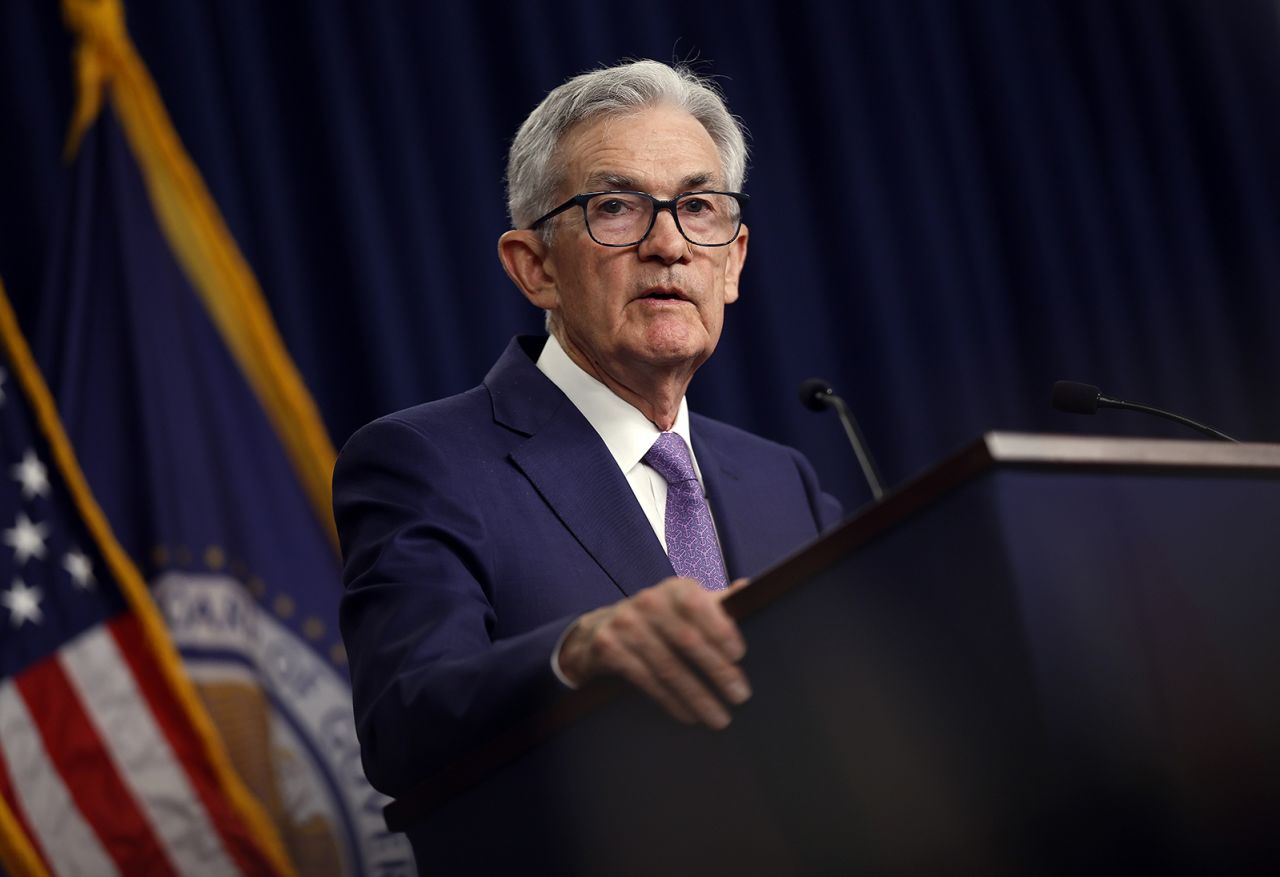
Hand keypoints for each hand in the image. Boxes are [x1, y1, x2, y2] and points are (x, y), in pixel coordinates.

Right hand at [556, 576, 750, 728]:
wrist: (600, 630)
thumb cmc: (659, 620)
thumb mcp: (685, 606)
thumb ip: (716, 603)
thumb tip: (749, 588)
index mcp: (675, 589)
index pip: (698, 605)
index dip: (720, 629)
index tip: (740, 656)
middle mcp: (649, 601)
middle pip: (687, 640)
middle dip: (717, 671)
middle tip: (740, 696)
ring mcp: (626, 624)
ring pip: (668, 666)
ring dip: (697, 696)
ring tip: (719, 718)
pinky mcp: (608, 648)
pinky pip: (646, 680)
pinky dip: (670, 701)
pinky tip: (688, 716)